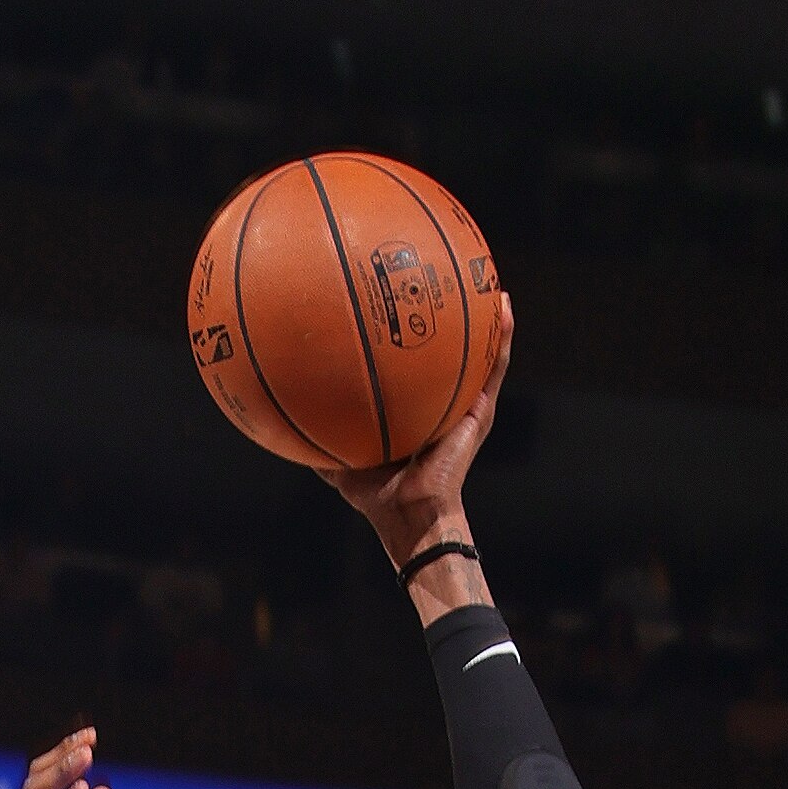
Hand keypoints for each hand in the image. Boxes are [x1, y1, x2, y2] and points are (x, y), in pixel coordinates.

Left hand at [313, 296, 511, 571]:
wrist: (409, 514)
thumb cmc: (375, 495)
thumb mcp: (337, 461)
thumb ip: (316, 437)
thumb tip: (283, 417)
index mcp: (413, 410)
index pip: (411, 366)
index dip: (408, 334)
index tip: (399, 296)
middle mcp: (441, 403)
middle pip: (448, 353)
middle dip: (449, 315)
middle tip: (444, 274)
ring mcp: (464, 406)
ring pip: (480, 353)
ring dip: (486, 316)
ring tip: (488, 277)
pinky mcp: (479, 413)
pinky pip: (494, 369)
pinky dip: (502, 337)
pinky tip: (504, 305)